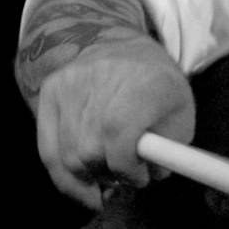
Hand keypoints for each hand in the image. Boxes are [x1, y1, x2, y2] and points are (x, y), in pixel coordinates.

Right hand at [35, 37, 195, 209]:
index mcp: (139, 87)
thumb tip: (151, 175)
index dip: (128, 170)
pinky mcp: (49, 93)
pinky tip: (81, 186)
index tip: (140, 178)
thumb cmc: (156, 84)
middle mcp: (97, 82)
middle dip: (109, 175)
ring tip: (106, 173)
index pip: (120, 142)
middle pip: (90, 152)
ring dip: (88, 176)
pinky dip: (63, 177)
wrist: (119, 42)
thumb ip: (170, 151)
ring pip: (68, 157)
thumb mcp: (181, 113)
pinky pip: (48, 150)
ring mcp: (68, 86)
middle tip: (123, 178)